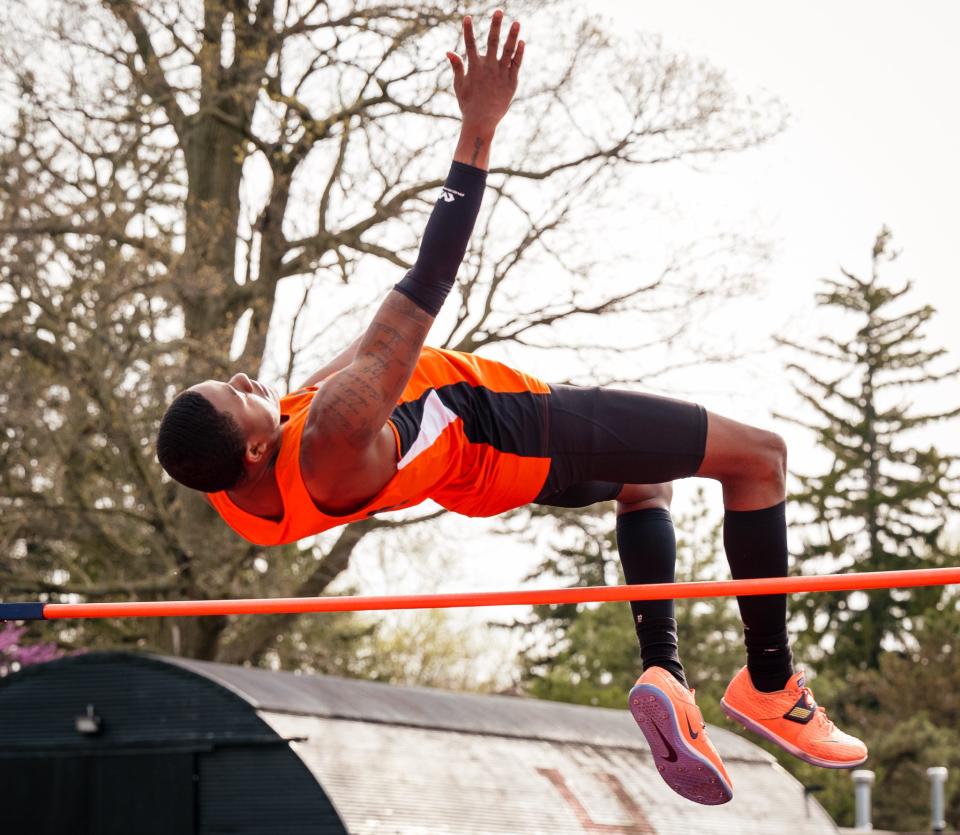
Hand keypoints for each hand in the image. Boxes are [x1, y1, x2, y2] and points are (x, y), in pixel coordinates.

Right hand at [447, 10, 523, 133]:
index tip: (468, 17)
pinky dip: (519, 53)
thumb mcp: (459, 86)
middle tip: (499, 11)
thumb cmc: (468, 104)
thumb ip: (457, 67)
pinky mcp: (511, 82)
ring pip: (508, 51)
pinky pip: (516, 64)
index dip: (468, 30)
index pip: (469, 44)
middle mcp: (488, 68)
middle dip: (495, 26)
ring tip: (517, 22)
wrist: (482, 121)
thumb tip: (448, 51)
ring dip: (512, 35)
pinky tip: (522, 42)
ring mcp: (501, 74)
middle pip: (492, 42)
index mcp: (474, 68)